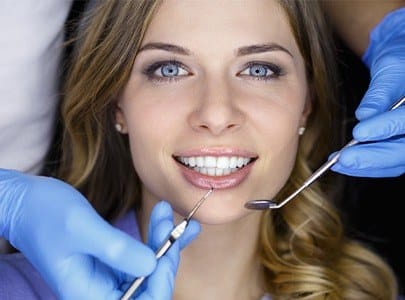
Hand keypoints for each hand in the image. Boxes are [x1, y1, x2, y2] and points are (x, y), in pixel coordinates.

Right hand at [0, 168, 199, 298]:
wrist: (26, 201)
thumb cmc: (44, 213)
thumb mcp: (82, 228)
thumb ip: (116, 250)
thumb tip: (152, 265)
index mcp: (89, 295)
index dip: (161, 281)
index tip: (169, 248)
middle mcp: (101, 291)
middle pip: (149, 286)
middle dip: (165, 254)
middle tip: (168, 221)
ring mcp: (108, 276)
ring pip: (148, 268)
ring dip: (164, 242)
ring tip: (167, 213)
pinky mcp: (112, 260)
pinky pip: (141, 254)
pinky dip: (156, 237)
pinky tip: (166, 221)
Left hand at [332, 8, 404, 177]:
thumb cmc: (401, 58)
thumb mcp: (391, 68)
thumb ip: (379, 93)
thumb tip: (365, 115)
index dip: (385, 128)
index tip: (359, 133)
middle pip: (404, 151)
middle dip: (373, 157)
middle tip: (344, 160)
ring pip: (398, 162)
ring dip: (367, 166)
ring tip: (339, 163)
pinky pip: (392, 162)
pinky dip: (369, 165)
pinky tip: (347, 163)